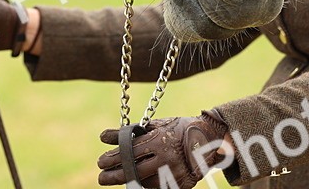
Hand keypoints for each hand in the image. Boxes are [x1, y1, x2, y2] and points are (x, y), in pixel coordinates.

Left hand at [96, 112, 230, 187]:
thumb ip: (129, 133)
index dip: (113, 158)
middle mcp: (165, 159)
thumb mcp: (153, 126)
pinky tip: (135, 184)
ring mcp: (174, 173)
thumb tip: (103, 137)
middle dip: (114, 175)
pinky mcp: (181, 185)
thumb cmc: (176, 129)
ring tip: (113, 179)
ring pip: (144, 183)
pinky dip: (145, 187)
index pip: (129, 152)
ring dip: (127, 182)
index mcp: (158, 141)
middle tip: (101, 177)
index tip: (100, 161)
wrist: (208, 138)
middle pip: (134, 171)